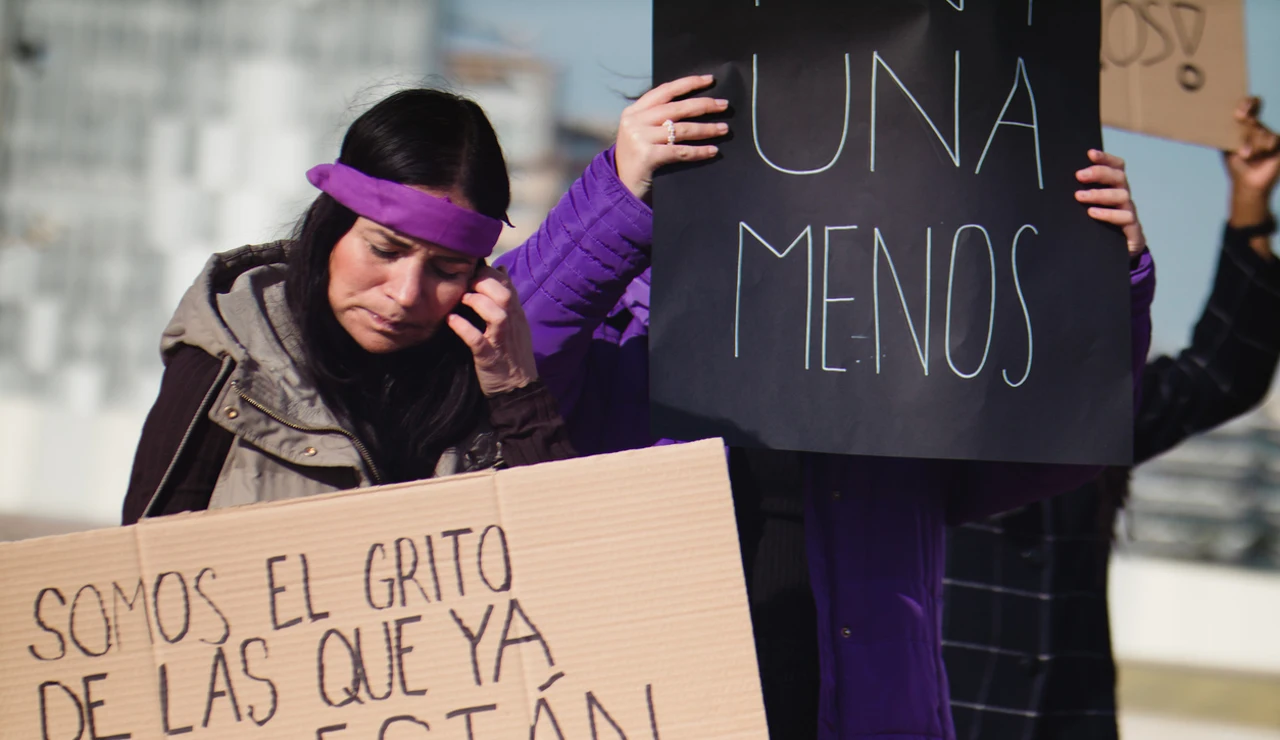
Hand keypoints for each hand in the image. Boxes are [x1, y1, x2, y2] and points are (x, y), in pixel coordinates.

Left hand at [446, 265, 537, 396]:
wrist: (519, 388)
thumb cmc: (512, 353)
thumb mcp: (515, 322)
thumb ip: (507, 297)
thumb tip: (499, 269)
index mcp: (516, 315)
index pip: (507, 285)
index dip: (489, 273)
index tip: (472, 271)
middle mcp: (512, 325)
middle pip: (504, 295)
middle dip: (484, 283)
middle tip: (466, 282)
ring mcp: (502, 342)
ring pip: (497, 315)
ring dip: (478, 303)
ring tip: (462, 299)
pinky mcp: (490, 358)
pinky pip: (477, 340)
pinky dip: (464, 328)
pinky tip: (451, 321)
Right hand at [615, 74, 728, 202]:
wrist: (619, 190)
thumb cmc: (636, 163)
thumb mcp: (640, 135)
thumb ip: (656, 120)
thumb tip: (693, 107)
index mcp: (633, 112)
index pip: (664, 91)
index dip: (688, 83)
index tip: (709, 80)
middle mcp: (635, 122)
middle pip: (676, 108)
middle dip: (703, 105)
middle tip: (724, 105)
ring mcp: (639, 138)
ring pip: (681, 129)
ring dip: (706, 129)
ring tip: (723, 128)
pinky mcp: (647, 156)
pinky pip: (680, 151)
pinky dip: (699, 151)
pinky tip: (713, 151)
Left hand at [1075, 149, 1145, 257]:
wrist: (1116, 255)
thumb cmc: (1097, 228)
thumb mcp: (1088, 210)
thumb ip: (1081, 197)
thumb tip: (1053, 186)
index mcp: (1114, 188)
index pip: (1116, 167)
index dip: (1106, 158)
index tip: (1090, 153)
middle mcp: (1123, 197)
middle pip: (1119, 177)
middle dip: (1099, 173)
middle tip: (1080, 175)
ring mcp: (1129, 212)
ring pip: (1122, 196)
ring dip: (1100, 194)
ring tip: (1079, 196)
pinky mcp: (1132, 230)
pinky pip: (1125, 218)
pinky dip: (1108, 214)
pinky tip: (1093, 213)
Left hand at [1225, 97, 1279, 227]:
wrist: (1246, 181)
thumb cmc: (1235, 164)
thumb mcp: (1228, 146)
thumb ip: (1226, 133)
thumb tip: (1214, 120)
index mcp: (1245, 125)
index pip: (1250, 105)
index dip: (1248, 103)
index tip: (1239, 112)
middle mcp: (1259, 127)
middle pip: (1253, 120)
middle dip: (1244, 127)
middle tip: (1240, 121)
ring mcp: (1269, 135)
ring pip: (1260, 131)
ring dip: (1251, 144)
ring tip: (1247, 155)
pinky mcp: (1278, 143)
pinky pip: (1271, 139)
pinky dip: (1262, 148)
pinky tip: (1258, 155)